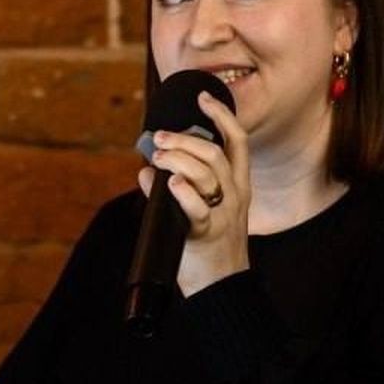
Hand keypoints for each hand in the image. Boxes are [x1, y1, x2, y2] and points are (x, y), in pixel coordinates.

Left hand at [136, 90, 249, 297]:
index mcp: (237, 185)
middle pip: (215, 152)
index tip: (204, 98)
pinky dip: (182, 191)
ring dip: (178, 158)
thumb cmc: (210, 245)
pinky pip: (197, 208)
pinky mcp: (206, 234)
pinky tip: (169, 182)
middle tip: (159, 138)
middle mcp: (235, 195)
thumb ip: (178, 188)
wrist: (221, 286)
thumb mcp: (204, 211)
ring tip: (158, 158)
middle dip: (185, 138)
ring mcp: (223, 214)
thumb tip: (145, 172)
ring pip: (206, 173)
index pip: (237, 141)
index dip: (222, 115)